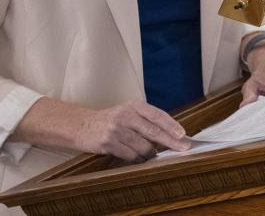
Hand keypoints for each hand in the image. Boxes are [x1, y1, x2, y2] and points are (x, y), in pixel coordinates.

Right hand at [74, 99, 190, 161]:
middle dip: (171, 141)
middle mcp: (125, 115)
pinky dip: (137, 158)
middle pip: (153, 131)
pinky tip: (137, 157)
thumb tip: (170, 134)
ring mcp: (117, 130)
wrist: (80, 125)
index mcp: (133, 105)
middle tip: (183, 147)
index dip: (171, 125)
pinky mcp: (109, 143)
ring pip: (143, 146)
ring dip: (150, 154)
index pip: (157, 115)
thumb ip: (145, 120)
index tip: (183, 134)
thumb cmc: (109, 120)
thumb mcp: (126, 112)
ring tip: (151, 154)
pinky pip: (131, 155)